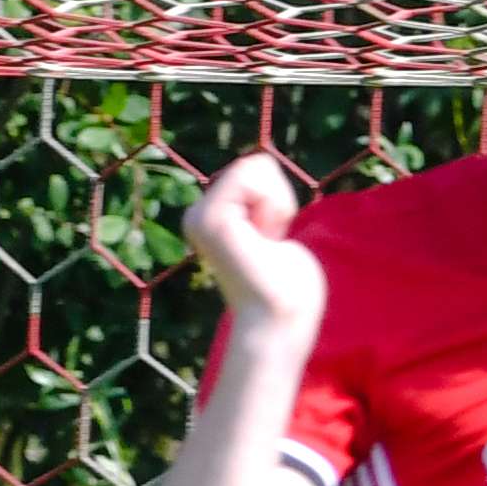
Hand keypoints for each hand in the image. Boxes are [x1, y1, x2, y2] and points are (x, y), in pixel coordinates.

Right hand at [185, 152, 324, 338]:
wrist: (279, 321)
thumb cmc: (288, 288)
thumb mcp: (276, 232)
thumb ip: (264, 205)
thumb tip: (263, 168)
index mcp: (212, 217)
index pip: (256, 168)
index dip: (280, 200)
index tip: (274, 240)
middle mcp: (198, 214)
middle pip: (256, 164)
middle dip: (280, 200)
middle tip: (272, 244)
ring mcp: (200, 216)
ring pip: (255, 167)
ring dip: (278, 205)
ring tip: (268, 245)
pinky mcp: (210, 218)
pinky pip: (251, 175)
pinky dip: (274, 206)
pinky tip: (266, 240)